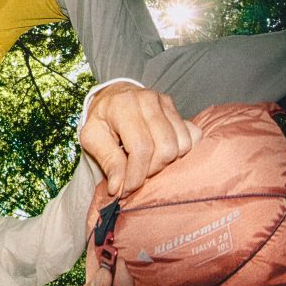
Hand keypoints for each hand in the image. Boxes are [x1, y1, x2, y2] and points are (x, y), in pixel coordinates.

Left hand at [80, 83, 202, 196]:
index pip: (141, 147)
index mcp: (124, 106)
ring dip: (168, 163)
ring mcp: (166, 103)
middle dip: (153, 170)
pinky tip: (164, 154)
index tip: (127, 189)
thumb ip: (107, 161)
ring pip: (183, 145)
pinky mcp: (178, 109)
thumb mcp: (92, 138)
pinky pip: (194, 135)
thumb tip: (119, 188)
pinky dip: (183, 151)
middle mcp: (148, 101)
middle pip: (166, 148)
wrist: (112, 96)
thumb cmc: (101, 119)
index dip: (137, 174)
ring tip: (148, 164)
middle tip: (138, 175)